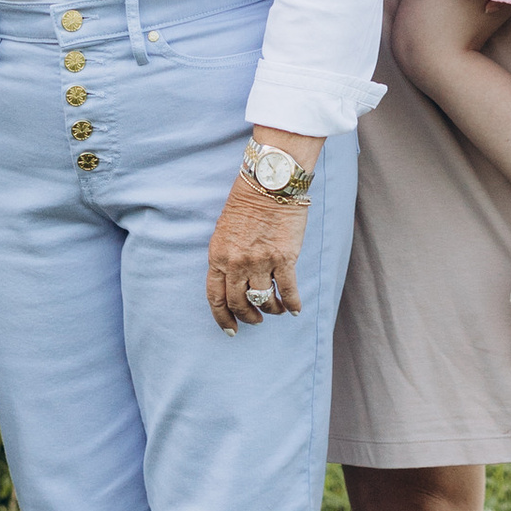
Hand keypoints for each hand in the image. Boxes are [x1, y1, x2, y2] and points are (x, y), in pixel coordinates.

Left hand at [206, 162, 314, 331]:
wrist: (270, 181)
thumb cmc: (247, 201)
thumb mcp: (224, 230)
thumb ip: (225, 256)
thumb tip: (232, 280)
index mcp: (218, 255)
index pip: (215, 297)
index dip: (222, 317)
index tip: (230, 329)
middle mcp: (236, 263)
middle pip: (239, 303)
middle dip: (247, 316)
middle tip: (255, 320)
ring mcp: (260, 262)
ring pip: (264, 301)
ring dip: (270, 310)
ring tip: (275, 310)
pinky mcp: (284, 259)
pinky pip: (287, 291)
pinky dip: (291, 304)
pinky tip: (294, 309)